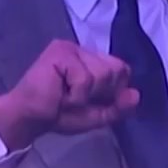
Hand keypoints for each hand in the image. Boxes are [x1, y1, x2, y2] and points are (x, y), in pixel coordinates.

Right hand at [0, 40, 140, 151]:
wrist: (30, 118)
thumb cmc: (59, 114)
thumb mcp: (96, 115)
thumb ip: (118, 107)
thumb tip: (136, 95)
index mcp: (93, 61)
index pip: (122, 69)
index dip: (114, 90)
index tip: (93, 100)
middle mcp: (84, 50)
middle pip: (115, 70)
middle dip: (100, 93)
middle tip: (75, 98)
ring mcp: (72, 49)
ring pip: (102, 74)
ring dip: (85, 95)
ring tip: (66, 96)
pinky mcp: (60, 52)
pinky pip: (85, 78)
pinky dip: (75, 95)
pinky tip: (59, 93)